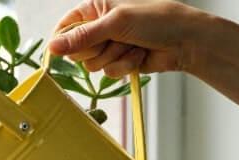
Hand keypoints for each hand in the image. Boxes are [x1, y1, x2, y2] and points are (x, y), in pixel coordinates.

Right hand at [48, 0, 206, 76]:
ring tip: (132, 45)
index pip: (65, 26)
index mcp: (96, 8)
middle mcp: (100, 26)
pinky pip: (108, 72)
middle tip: (115, 39)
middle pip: (77, 50)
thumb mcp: (116, 23)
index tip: (64, 50)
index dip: (63, 40)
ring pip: (92, 64)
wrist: (186, 41)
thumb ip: (82, 37)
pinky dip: (124, 65)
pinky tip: (139, 55)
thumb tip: (51, 47)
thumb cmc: (157, 20)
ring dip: (114, 57)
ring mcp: (110, 45)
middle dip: (97, 49)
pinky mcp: (119, 61)